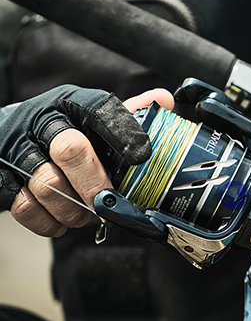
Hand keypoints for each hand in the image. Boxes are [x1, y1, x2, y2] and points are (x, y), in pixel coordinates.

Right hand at [0, 86, 173, 236]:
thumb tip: (163, 99)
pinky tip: (61, 221)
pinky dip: (48, 221)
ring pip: (48, 183)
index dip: (123, 133)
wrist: (6, 134)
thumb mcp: (92, 114)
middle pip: (70, 149)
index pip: (100, 111)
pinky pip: (25, 206)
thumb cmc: (61, 128)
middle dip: (94, 182)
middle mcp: (44, 122)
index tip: (142, 156)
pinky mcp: (2, 177)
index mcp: (72, 103)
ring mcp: (18, 150)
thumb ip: (127, 112)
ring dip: (73, 208)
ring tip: (86, 214)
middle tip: (107, 199)